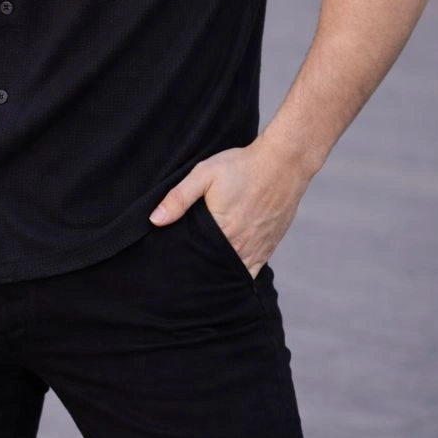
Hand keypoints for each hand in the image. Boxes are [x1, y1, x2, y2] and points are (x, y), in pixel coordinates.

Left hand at [147, 138, 310, 278]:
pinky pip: (252, 271)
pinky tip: (228, 268)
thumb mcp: (204, 174)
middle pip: (215, 270)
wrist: (282, 163)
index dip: (185, 264)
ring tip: (205, 269)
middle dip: (201, 271)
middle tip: (186, 270)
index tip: (174, 264)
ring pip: (234, 274)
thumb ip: (179, 198)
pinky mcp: (270, 247)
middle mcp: (241, 246)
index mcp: (222, 232)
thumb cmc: (241, 166)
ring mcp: (258, 249)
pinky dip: (240, 272)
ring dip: (220, 273)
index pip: (197, 260)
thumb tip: (155, 220)